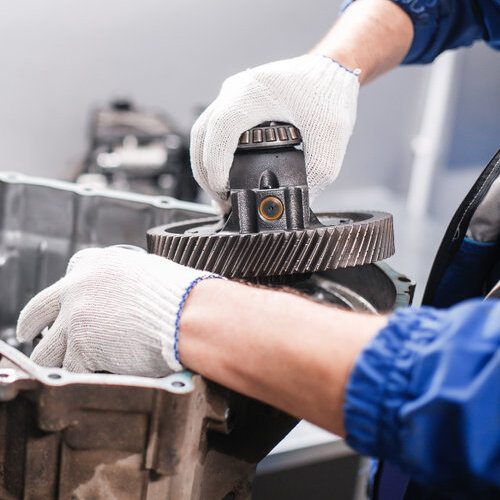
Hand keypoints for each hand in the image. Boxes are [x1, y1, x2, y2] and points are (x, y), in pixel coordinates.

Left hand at [16, 247, 218, 374]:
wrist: (188, 314)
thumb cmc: (180, 296)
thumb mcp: (146, 272)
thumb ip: (122, 282)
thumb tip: (122, 298)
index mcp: (97, 264)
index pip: (69, 275)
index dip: (66, 295)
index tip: (63, 305)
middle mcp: (78, 285)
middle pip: (39, 309)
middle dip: (30, 325)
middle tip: (29, 334)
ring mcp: (75, 315)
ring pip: (48, 348)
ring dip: (56, 359)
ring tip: (63, 368)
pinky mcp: (81, 345)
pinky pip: (70, 369)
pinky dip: (82, 375)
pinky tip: (95, 376)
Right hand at [190, 54, 358, 205]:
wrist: (333, 68)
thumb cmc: (331, 94)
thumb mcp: (331, 139)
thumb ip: (317, 173)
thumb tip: (298, 201)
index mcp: (255, 94)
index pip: (220, 130)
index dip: (216, 165)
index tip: (225, 191)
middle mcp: (237, 90)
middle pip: (202, 134)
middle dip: (205, 172)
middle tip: (221, 199)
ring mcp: (233, 93)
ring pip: (203, 131)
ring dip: (206, 163)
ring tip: (222, 192)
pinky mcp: (236, 100)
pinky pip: (213, 127)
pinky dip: (213, 152)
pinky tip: (226, 172)